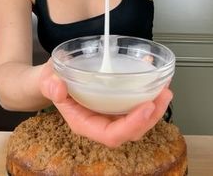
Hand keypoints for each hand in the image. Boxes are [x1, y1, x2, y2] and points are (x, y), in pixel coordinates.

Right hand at [40, 59, 172, 147]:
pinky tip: (155, 77)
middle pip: (131, 130)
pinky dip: (148, 93)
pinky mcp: (116, 103)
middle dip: (151, 116)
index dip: (132, 125)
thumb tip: (58, 87)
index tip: (146, 107)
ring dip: (155, 107)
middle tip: (164, 94)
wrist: (53, 79)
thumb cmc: (52, 81)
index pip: (112, 135)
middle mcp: (101, 122)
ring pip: (138, 120)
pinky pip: (135, 104)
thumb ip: (49, 85)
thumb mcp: (46, 79)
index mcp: (85, 123)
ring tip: (165, 89)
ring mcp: (110, 113)